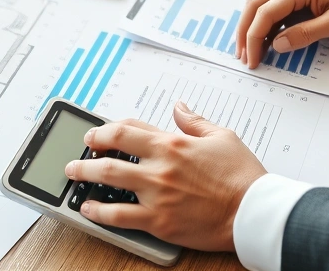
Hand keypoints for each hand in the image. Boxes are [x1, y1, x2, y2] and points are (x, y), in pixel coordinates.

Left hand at [64, 101, 266, 251]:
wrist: (253, 212)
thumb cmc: (242, 176)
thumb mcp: (222, 137)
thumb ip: (194, 121)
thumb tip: (179, 107)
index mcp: (173, 144)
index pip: (128, 130)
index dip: (107, 131)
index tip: (98, 135)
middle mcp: (159, 167)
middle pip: (109, 156)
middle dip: (87, 155)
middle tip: (77, 157)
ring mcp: (156, 196)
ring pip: (108, 183)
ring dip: (85, 178)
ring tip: (75, 178)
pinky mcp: (158, 222)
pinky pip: (118, 217)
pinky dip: (99, 212)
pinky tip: (89, 209)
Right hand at [237, 0, 328, 67]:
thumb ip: (306, 34)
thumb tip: (276, 45)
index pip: (266, 12)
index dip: (254, 38)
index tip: (252, 60)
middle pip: (255, 5)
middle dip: (244, 32)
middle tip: (242, 57)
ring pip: (260, 6)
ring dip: (251, 29)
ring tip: (248, 53)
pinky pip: (273, 10)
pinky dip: (264, 27)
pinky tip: (264, 43)